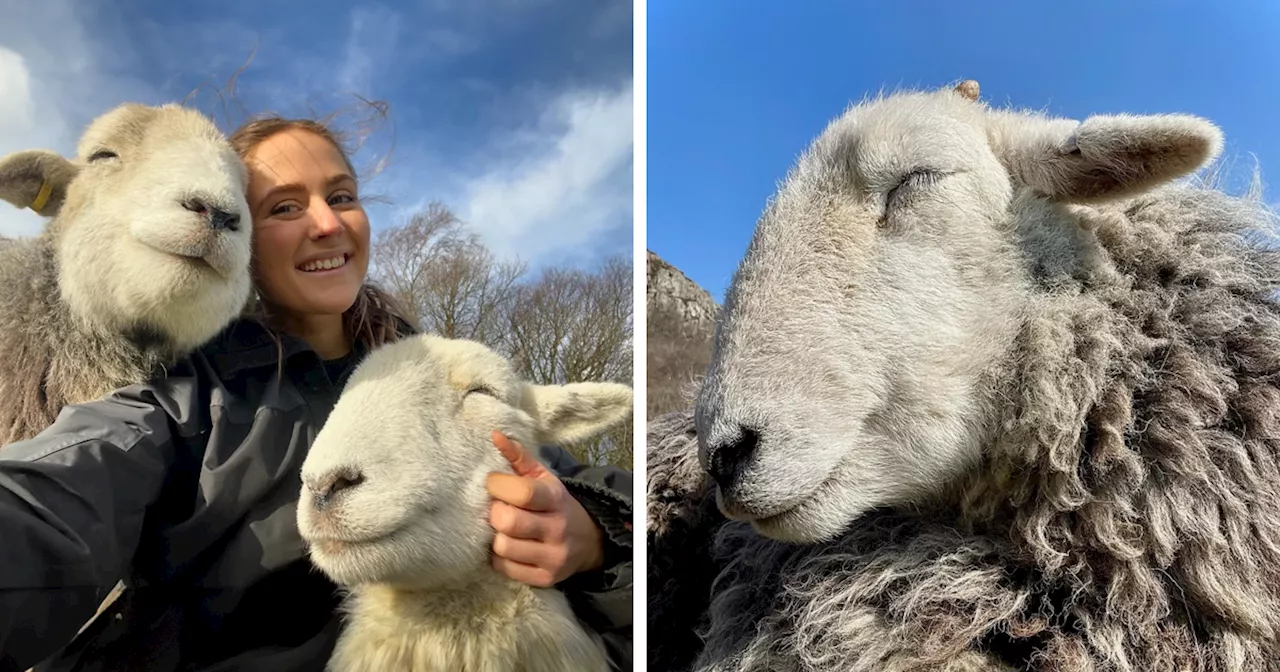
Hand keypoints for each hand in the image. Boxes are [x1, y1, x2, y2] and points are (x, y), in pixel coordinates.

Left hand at [486, 431, 604, 586]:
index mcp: (556, 499)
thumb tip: (494, 435)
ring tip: (502, 529)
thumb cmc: (556, 505)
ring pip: (503, 547)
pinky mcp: (544, 578)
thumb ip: (519, 458)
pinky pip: (505, 568)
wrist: (588, 541)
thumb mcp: (544, 479)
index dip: (498, 486)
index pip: (522, 492)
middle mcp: (557, 529)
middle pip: (508, 522)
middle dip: (494, 513)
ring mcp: (552, 557)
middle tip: (496, 509)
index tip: (493, 484)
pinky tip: (508, 546)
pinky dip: (499, 557)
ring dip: (495, 536)